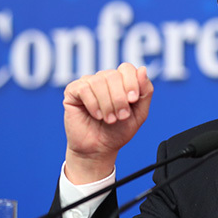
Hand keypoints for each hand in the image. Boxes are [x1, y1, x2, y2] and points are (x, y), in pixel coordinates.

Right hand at [62, 63, 153, 183]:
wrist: (99, 149)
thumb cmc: (119, 131)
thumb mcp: (139, 113)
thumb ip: (145, 91)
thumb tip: (142, 69)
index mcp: (121, 81)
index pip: (126, 68)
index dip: (131, 83)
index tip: (133, 100)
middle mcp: (104, 79)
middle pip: (113, 75)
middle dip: (119, 98)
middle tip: (121, 116)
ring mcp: (88, 83)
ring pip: (99, 81)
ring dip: (107, 104)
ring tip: (109, 119)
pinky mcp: (72, 91)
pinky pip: (84, 89)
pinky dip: (93, 104)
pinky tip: (96, 115)